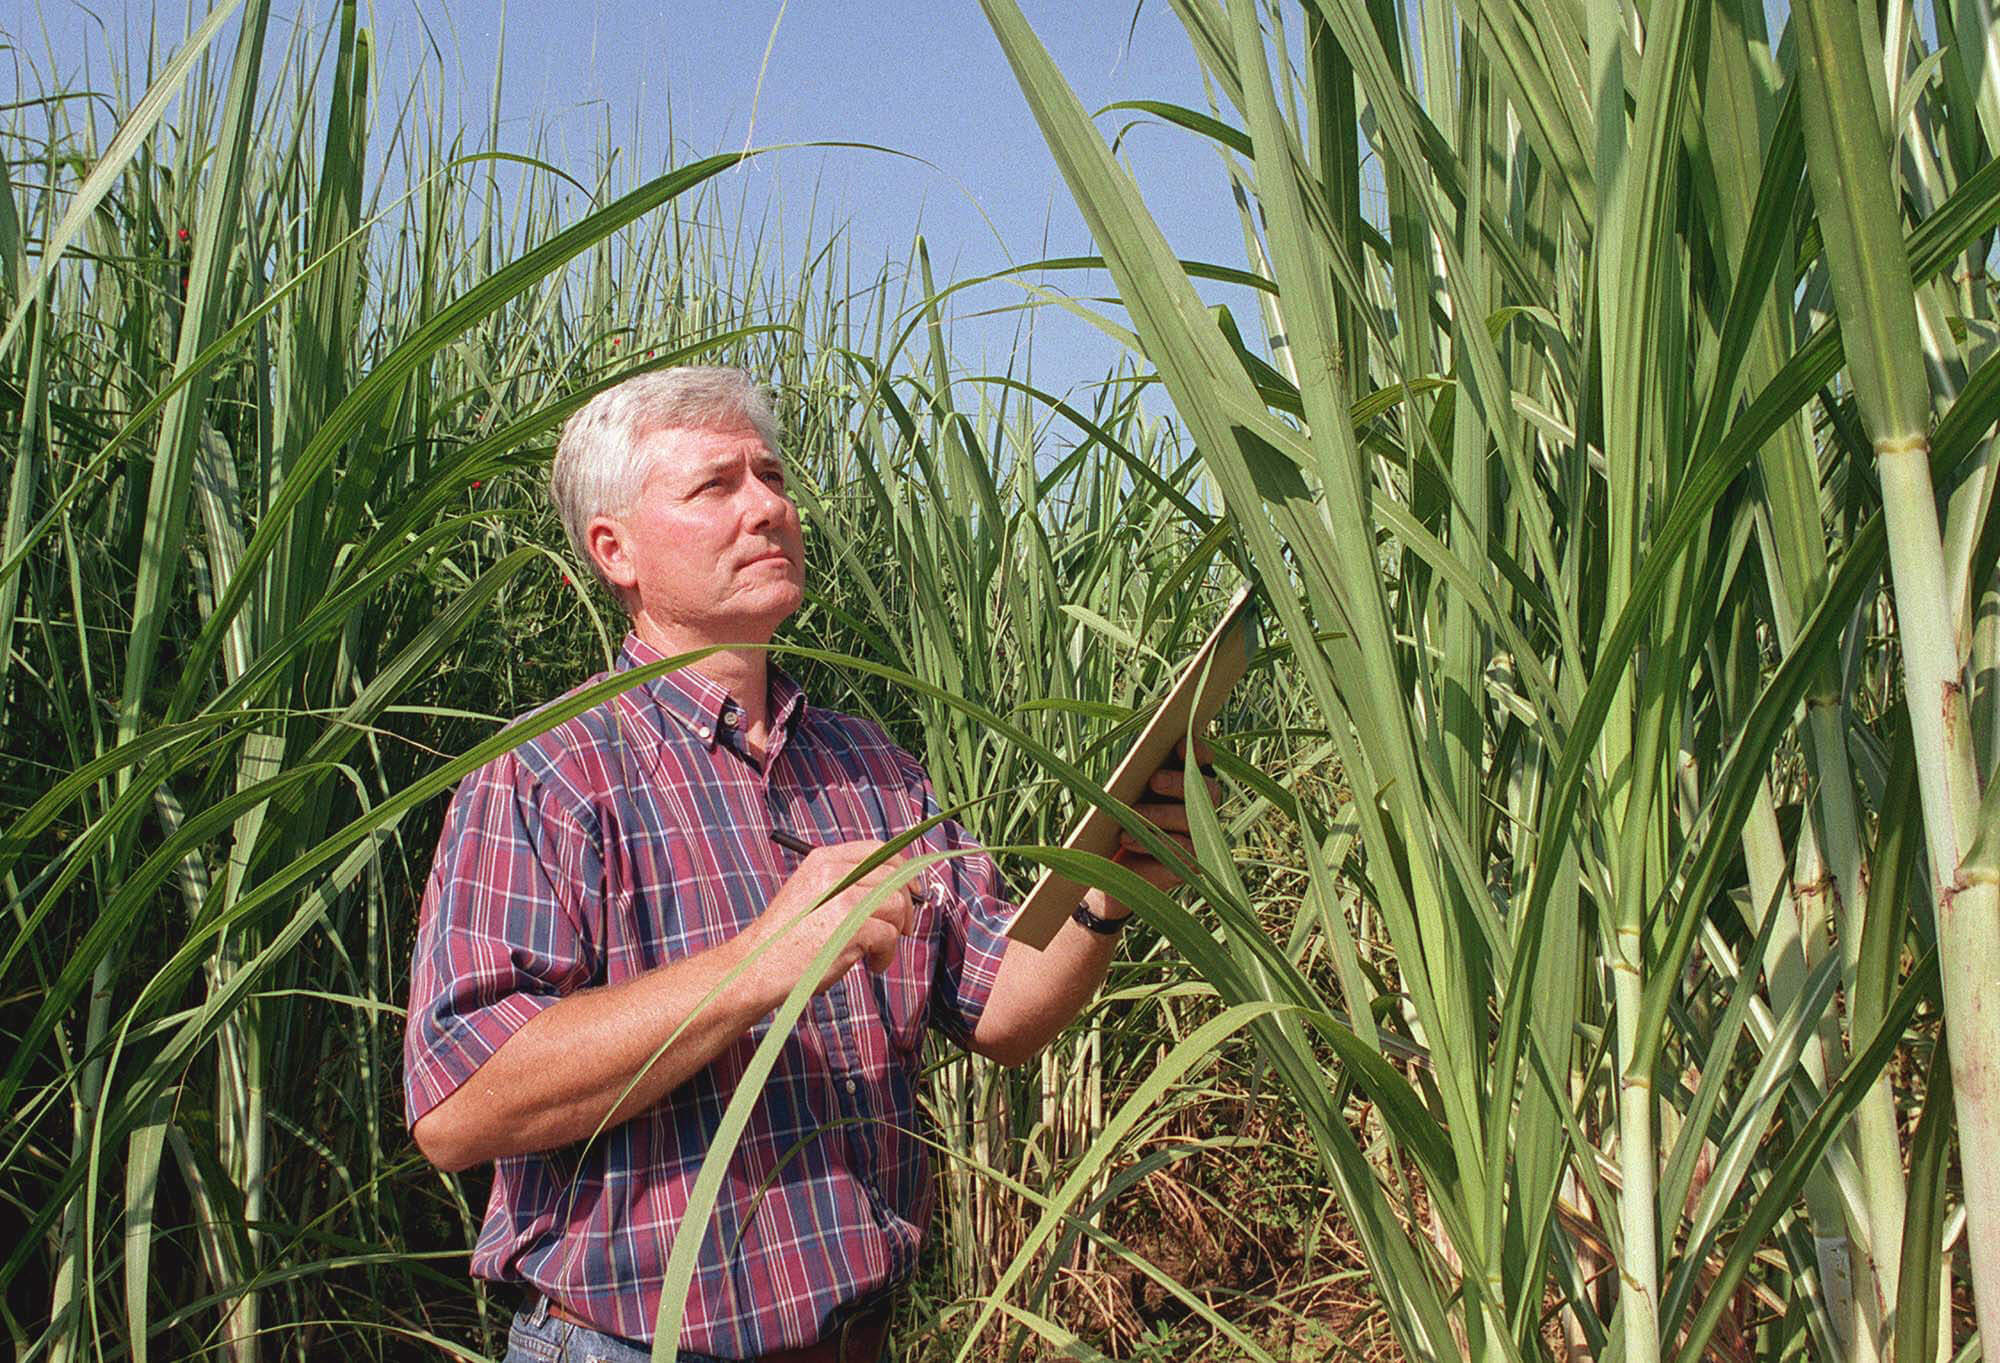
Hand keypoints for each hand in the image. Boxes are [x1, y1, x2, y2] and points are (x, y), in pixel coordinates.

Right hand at [745, 841, 913, 996]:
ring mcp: (844, 897)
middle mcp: (834, 872)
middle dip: (905, 906)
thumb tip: (896, 890)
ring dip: (895, 933)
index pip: (878, 851)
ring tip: (876, 953)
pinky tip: (871, 965)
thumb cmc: (787, 939)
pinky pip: (889, 935)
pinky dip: (885, 955)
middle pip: (895, 877)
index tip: (909, 892)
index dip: (901, 871)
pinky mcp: (852, 925)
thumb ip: (846, 885)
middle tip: (900, 929)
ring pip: (897, 905)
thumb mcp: (812, 895)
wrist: (758, 967)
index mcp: (823, 859)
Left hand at [1111, 737, 1222, 893]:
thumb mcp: (1123, 794)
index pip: (1204, 763)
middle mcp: (1201, 808)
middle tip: (1154, 780)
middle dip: (1180, 782)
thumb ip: (1136, 777)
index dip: (1197, 752)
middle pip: (1208, 790)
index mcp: (1187, 784)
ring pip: (1192, 819)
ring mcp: (1200, 837)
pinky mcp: (1190, 864)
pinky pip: (1180, 850)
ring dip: (1160, 814)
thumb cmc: (1116, 820)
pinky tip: (1127, 839)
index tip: (1178, 745)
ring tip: (1131, 813)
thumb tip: (1138, 764)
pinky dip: (1151, 842)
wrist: (1107, 865)